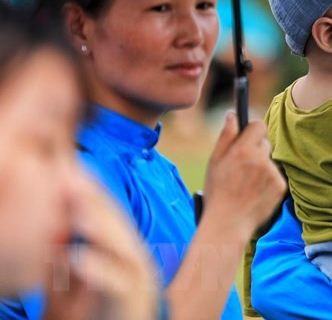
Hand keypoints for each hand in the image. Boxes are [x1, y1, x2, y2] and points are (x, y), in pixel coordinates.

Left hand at [43, 171, 157, 319]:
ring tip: (76, 211)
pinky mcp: (135, 302)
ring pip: (123, 247)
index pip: (106, 212)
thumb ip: (63, 253)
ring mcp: (139, 279)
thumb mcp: (70, 279)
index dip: (88, 191)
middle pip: (117, 223)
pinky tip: (77, 258)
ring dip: (100, 227)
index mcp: (119, 248)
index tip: (66, 170)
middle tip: (70, 179)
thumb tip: (48, 219)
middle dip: (94, 200)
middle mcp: (133, 258)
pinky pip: (119, 284)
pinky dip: (100, 270)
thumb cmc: (89, 315)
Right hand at [201, 112, 284, 237]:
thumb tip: (232, 115)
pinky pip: (276, 176)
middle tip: (242, 167)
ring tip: (246, 184)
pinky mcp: (280, 186)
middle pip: (265, 143)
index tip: (248, 137)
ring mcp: (272, 173)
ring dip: (262, 167)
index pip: (258, 125)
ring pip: (270, 161)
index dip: (253, 131)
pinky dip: (268, 182)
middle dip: (256, 151)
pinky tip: (255, 192)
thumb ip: (226, 136)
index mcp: (242, 150)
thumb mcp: (214, 161)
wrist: (228, 223)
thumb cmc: (217, 192)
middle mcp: (260, 159)